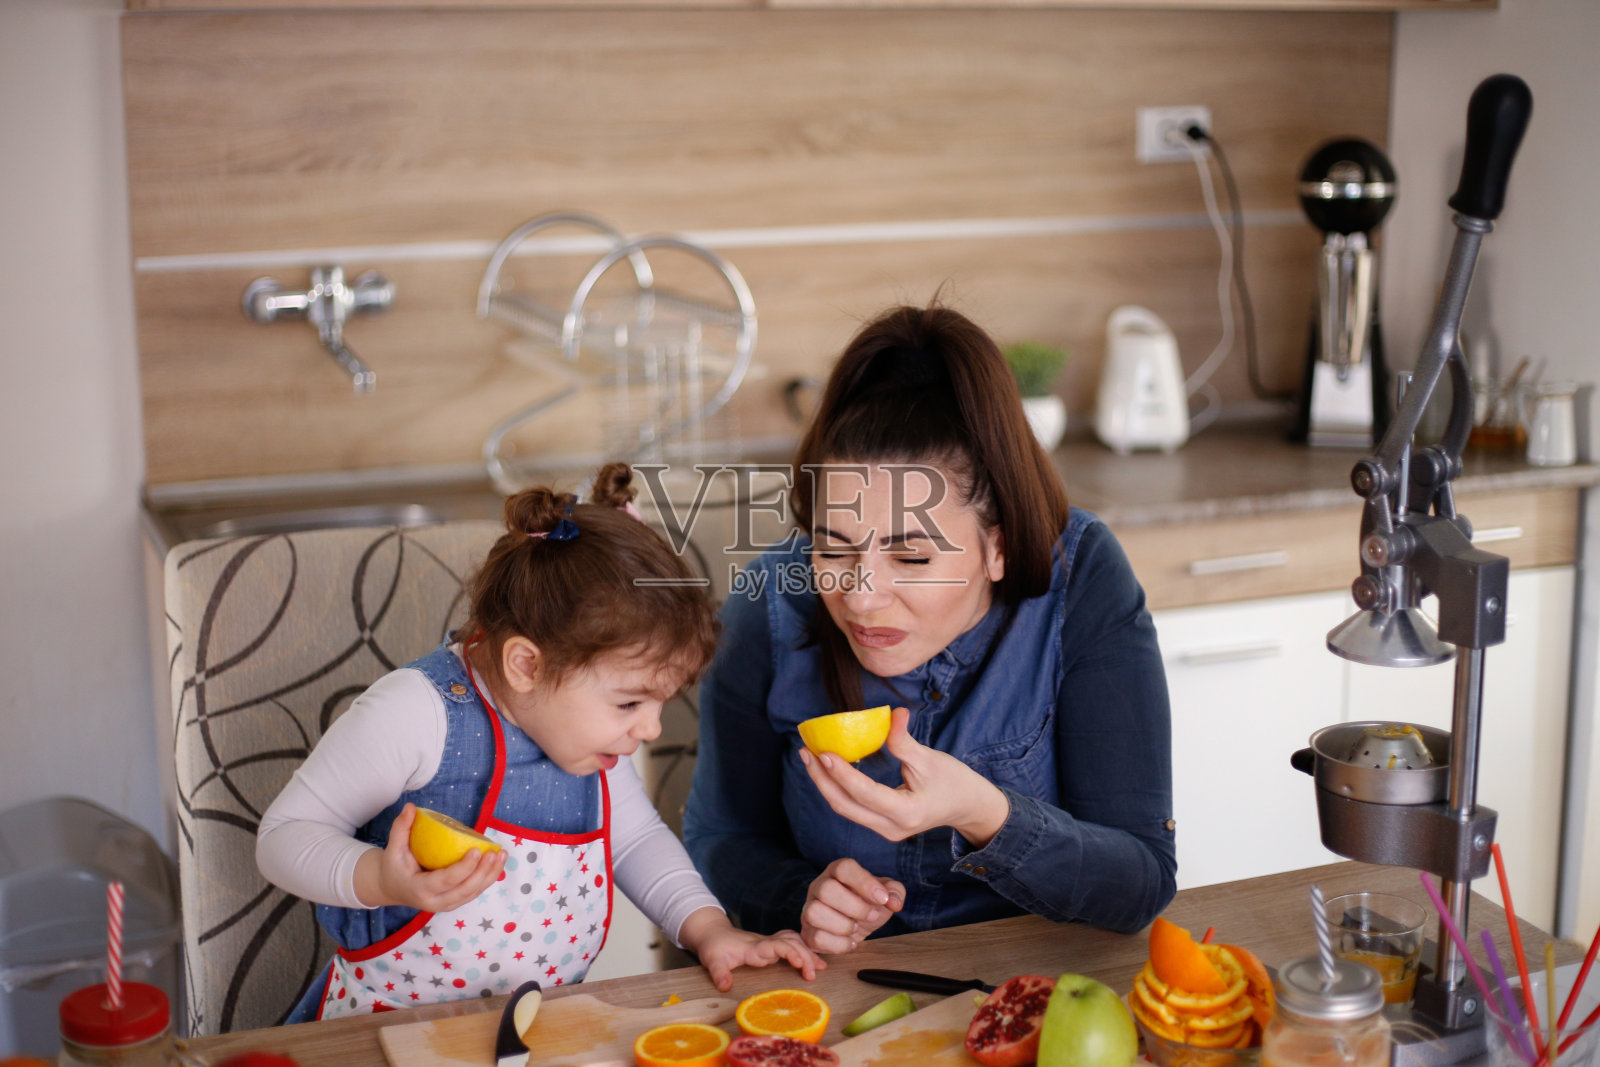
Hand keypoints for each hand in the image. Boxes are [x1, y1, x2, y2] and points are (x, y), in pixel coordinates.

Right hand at [353, 804, 505, 911]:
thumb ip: (401, 828)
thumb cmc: (394, 866)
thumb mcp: (394, 848)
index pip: (445, 881)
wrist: (392, 888)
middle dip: (482, 873)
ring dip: (490, 875)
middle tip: (494, 852)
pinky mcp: (454, 902)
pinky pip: (474, 892)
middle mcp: (434, 902)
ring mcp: (445, 904)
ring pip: (472, 893)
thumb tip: (411, 807)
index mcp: (419, 889)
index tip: (477, 849)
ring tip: (502, 855)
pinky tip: (497, 862)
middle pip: (464, 891)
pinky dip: (487, 879)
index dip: (463, 868)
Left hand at [677, 907, 824, 991]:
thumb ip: (719, 973)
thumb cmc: (714, 947)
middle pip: (792, 942)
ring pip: (794, 941)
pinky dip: (805, 949)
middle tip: (813, 975)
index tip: (801, 965)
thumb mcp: (712, 960)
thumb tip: (725, 987)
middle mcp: (765, 943)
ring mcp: (769, 943)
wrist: (713, 933)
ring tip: (822, 967)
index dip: (791, 952)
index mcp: (754, 947)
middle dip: (806, 955)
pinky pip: (792, 943)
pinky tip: (813, 959)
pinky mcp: (771, 946)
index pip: (778, 945)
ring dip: (808, 952)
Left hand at [799, 707, 1009, 846]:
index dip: (842, 773)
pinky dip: (838, 788)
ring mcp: (885, 831)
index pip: (865, 793)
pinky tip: (828, 767)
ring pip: (846, 809)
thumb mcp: (930, 759)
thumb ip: (904, 740)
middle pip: (845, 806)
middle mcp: (891, 828)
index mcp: (906, 813)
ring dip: (825, 783)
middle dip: (822, 779)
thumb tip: (893, 712)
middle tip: (805, 752)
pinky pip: (853, 808)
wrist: (968, 807)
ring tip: (810, 757)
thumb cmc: (954, 781)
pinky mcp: (882, 825)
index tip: (823, 752)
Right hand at [799, 858, 904, 954]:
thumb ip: (894, 892)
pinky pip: (816, 937)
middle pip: (826, 889)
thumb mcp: (885, 895)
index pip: (844, 868)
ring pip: (814, 912)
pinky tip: (850, 941)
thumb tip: (894, 902)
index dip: (865, 883)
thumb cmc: (867, 905)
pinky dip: (839, 944)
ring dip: (843, 925)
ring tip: (856, 928)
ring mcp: (809, 908)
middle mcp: (819, 886)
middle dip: (855, 907)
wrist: (855, 926)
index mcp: (838, 871)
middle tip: (871, 916)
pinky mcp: (807, 931)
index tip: (883, 899)